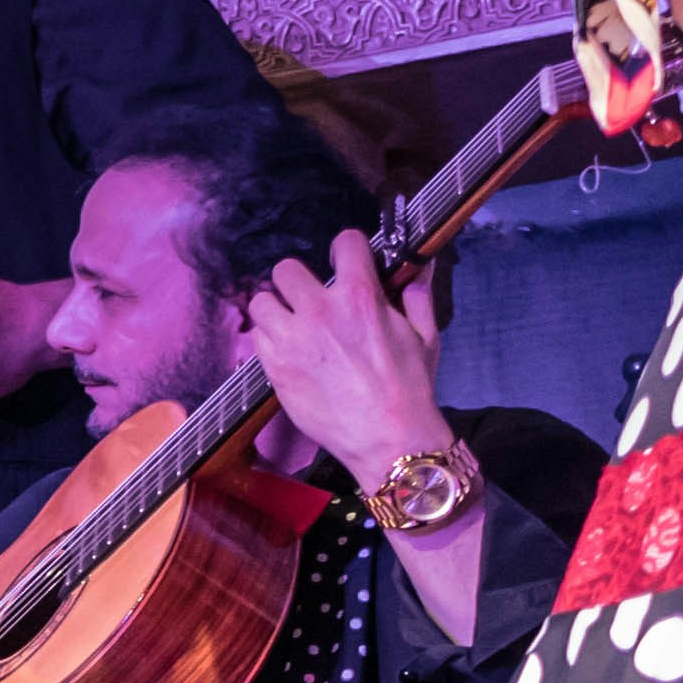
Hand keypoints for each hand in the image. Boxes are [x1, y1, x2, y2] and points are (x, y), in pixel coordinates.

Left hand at [242, 233, 451, 479]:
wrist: (388, 440)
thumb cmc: (411, 388)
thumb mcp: (425, 336)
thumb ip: (418, 295)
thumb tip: (420, 265)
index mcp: (360, 297)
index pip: (344, 242)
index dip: (347, 249)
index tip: (347, 262)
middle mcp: (320, 312)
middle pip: (286, 269)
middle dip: (299, 281)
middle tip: (310, 299)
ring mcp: (292, 341)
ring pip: (262, 302)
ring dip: (276, 309)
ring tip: (291, 324)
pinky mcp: (275, 368)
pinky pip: (256, 337)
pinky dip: (268, 339)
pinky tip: (287, 350)